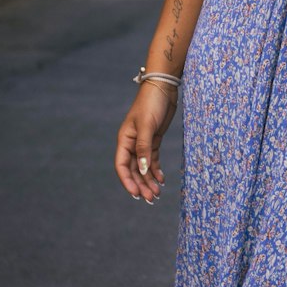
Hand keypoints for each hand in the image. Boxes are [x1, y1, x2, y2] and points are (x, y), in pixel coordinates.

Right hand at [115, 83, 177, 203]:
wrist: (164, 87)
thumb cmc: (152, 103)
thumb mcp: (147, 125)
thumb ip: (144, 148)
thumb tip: (144, 170)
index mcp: (124, 140)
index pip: (122, 166)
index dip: (128, 181)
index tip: (136, 194)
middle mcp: (132, 143)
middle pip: (134, 170)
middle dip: (141, 185)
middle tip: (151, 199)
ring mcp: (143, 142)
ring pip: (144, 167)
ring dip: (149, 180)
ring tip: (157, 194)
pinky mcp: (154, 139)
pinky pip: (152, 160)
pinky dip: (156, 170)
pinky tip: (162, 180)